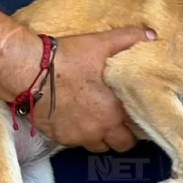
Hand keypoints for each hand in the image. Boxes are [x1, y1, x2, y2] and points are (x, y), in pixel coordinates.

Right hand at [28, 27, 153, 152]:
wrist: (30, 73)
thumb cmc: (69, 59)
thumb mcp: (102, 43)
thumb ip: (129, 39)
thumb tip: (152, 35)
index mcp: (115, 111)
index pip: (137, 129)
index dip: (138, 120)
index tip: (136, 111)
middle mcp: (99, 130)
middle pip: (121, 145)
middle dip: (122, 134)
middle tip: (118, 118)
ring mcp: (78, 137)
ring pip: (98, 146)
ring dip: (101, 136)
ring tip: (97, 118)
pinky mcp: (59, 138)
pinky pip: (76, 143)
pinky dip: (79, 133)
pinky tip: (75, 117)